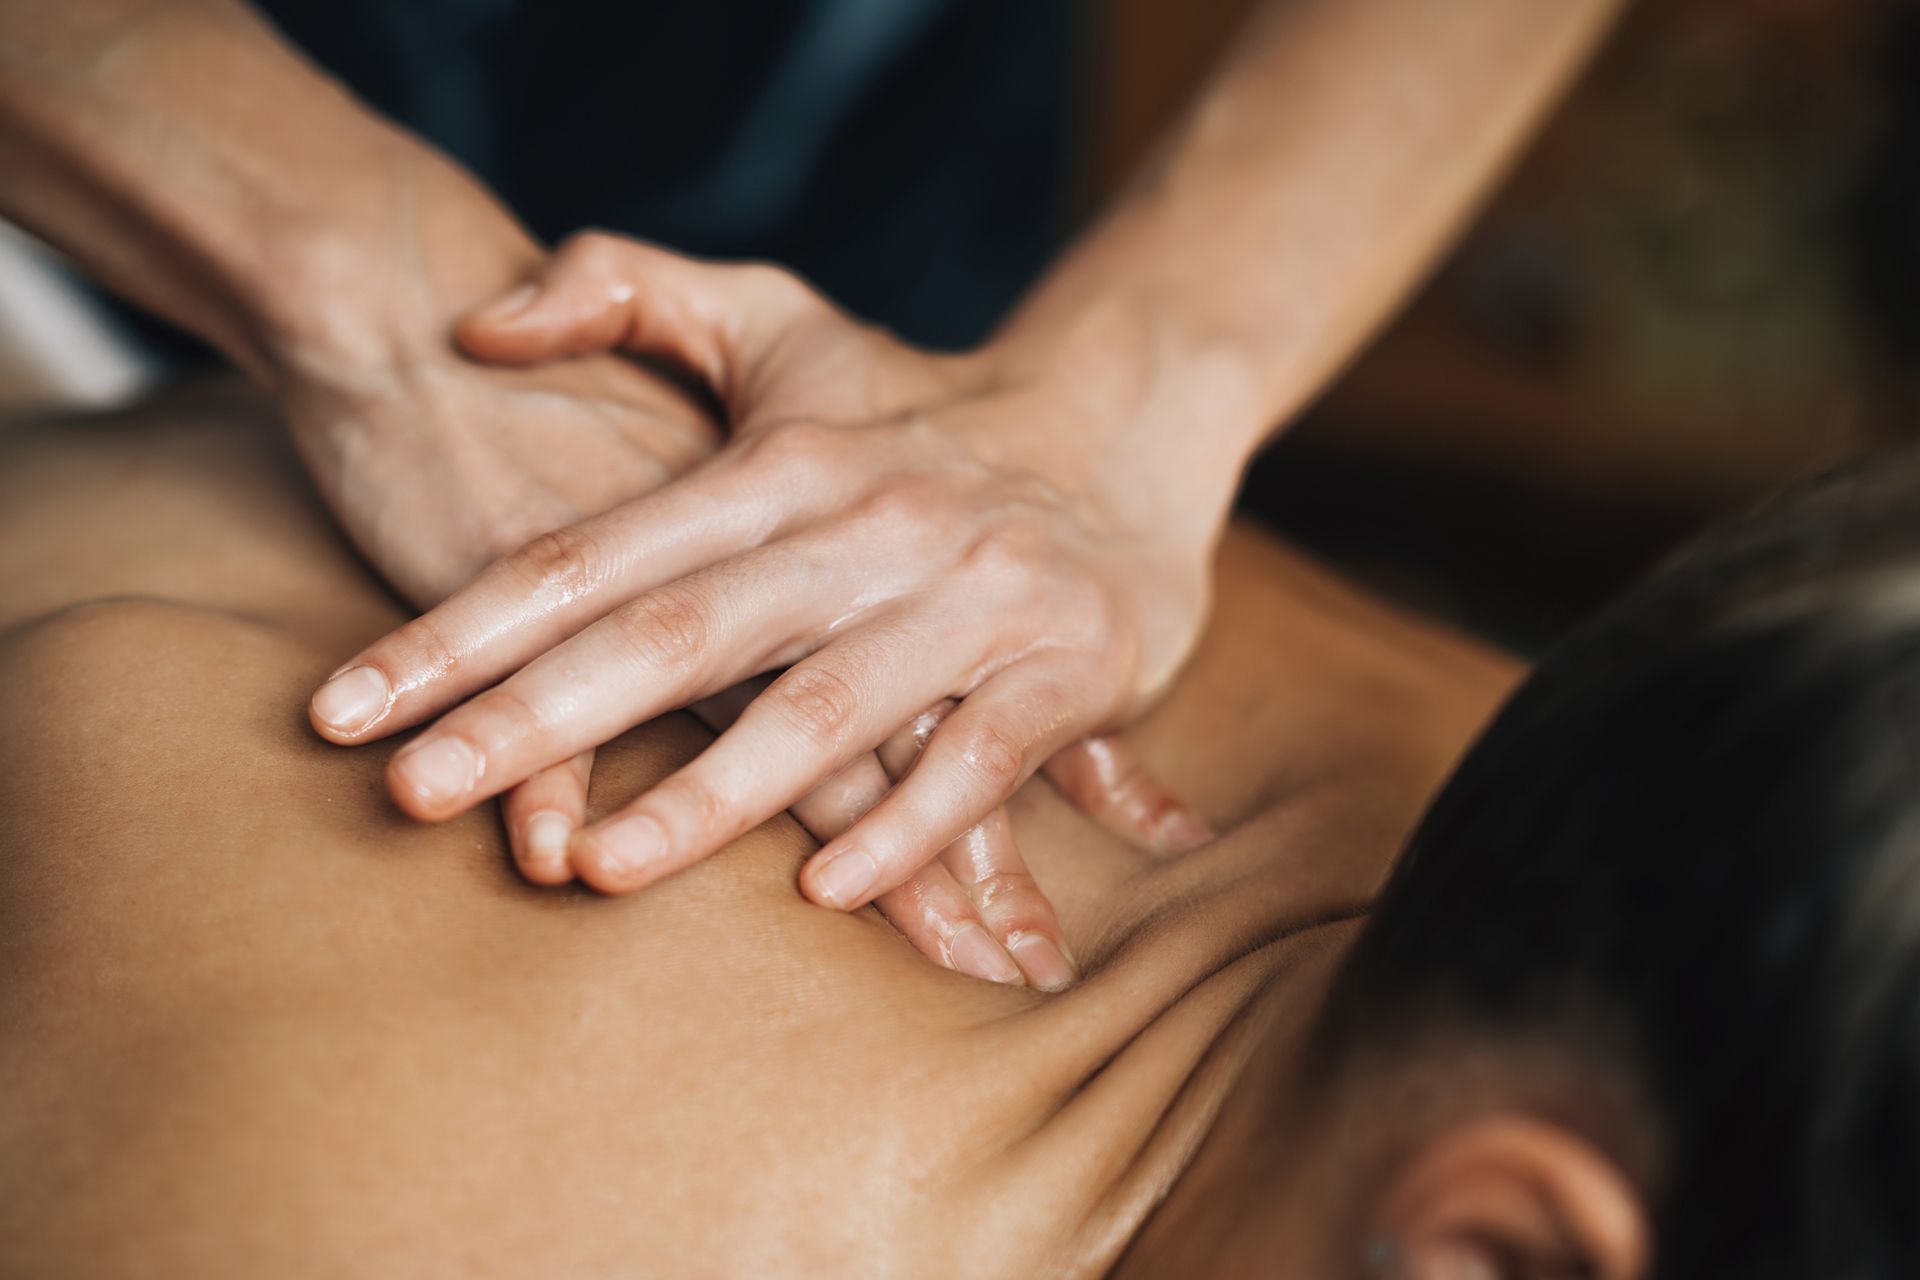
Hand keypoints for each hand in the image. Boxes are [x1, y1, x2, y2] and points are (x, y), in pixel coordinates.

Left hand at [307, 233, 1221, 930]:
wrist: (1128, 424)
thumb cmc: (918, 405)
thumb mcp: (780, 320)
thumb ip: (626, 287)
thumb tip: (470, 321)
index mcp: (782, 460)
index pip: (595, 551)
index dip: (463, 628)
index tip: (349, 708)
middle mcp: (869, 524)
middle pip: (684, 630)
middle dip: (540, 715)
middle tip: (412, 791)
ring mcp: (972, 597)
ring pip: (828, 704)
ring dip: (711, 792)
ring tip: (594, 870)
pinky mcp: (1066, 665)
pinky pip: (982, 755)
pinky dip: (910, 824)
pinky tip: (828, 892)